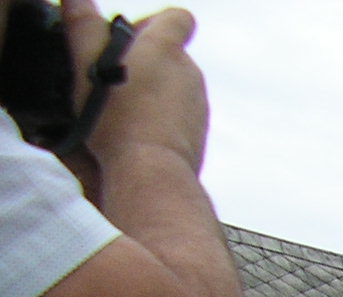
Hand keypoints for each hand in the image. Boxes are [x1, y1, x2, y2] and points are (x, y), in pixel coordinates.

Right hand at [63, 2, 210, 187]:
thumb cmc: (116, 116)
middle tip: (113, 76)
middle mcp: (190, 72)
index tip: (135, 35)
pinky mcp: (199, 133)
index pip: (178, 18)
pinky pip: (178, 115)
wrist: (150, 172)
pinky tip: (136, 130)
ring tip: (121, 107)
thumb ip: (83, 25)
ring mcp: (199, 104)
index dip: (158, 21)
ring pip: (174, 86)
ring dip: (151, 90)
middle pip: (171, 54)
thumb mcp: (88, 63)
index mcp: (167, 48)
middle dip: (145, 59)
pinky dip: (160, 116)